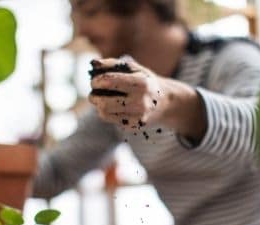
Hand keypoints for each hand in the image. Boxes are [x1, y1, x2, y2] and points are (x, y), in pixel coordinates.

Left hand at [89, 58, 206, 140]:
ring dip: (97, 105)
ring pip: (104, 113)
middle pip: (103, 102)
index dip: (96, 81)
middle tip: (93, 91)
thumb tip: (93, 63)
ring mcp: (138, 116)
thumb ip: (113, 64)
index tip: (94, 81)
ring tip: (100, 99)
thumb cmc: (145, 81)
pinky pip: (110, 119)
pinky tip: (111, 106)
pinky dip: (105, 112)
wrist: (166, 102)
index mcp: (141, 83)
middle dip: (93, 95)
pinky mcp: (134, 126)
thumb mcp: (134, 68)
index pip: (109, 81)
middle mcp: (141, 102)